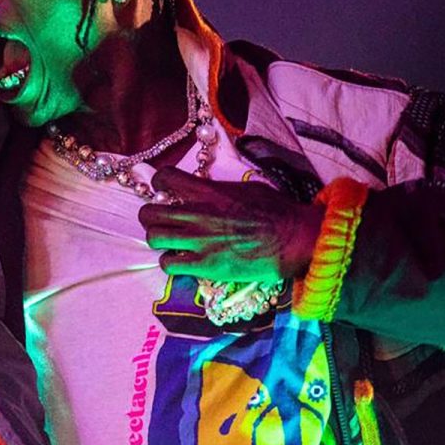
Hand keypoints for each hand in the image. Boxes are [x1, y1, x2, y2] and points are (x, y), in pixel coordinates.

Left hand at [138, 167, 323, 283]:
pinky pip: (169, 265)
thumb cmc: (278, 212)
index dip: (160, 183)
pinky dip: (170, 263)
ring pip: (154, 238)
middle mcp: (198, 215)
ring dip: (158, 239)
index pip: (165, 178)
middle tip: (160, 219)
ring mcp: (199, 241)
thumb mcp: (248, 189)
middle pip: (150, 213)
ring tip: (168, 242)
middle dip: (150, 215)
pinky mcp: (205, 266)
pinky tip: (180, 261)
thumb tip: (210, 190)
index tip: (165, 189)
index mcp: (209, 191)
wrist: (294, 239)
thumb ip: (221, 190)